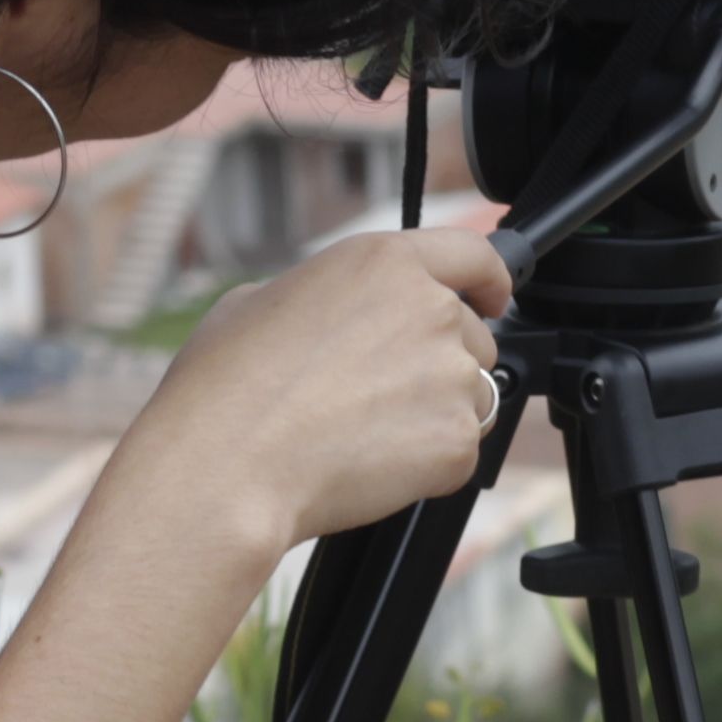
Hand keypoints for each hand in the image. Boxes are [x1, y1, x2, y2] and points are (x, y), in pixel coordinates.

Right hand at [140, 229, 514, 549]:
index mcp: (383, 262)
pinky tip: (370, 465)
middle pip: (474, 338)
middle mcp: (430, 309)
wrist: (228, 464)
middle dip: (439, 366)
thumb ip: (324, 296)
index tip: (494, 299)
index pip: (474, 255)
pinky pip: (459, 451)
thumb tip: (335, 313)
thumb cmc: (227, 386)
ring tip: (365, 434)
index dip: (491, 281)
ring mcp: (450, 375)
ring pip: (472, 397)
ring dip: (436, 415)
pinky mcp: (456, 439)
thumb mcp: (258, 301)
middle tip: (376, 398)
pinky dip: (427, 466)